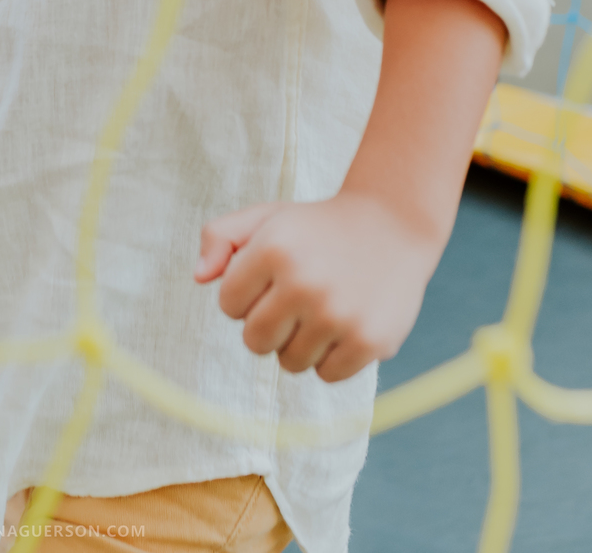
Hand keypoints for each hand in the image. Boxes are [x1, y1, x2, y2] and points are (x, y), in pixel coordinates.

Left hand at [195, 193, 439, 383]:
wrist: (392, 225)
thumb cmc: (317, 227)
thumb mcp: (266, 217)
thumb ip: (220, 236)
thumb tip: (199, 277)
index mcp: (273, 249)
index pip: (228, 305)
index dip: (245, 296)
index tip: (269, 280)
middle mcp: (303, 283)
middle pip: (255, 341)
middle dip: (267, 326)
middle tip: (292, 300)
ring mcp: (337, 315)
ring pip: (290, 363)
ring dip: (299, 343)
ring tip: (320, 309)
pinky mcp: (368, 342)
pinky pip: (326, 375)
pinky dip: (331, 357)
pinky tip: (343, 323)